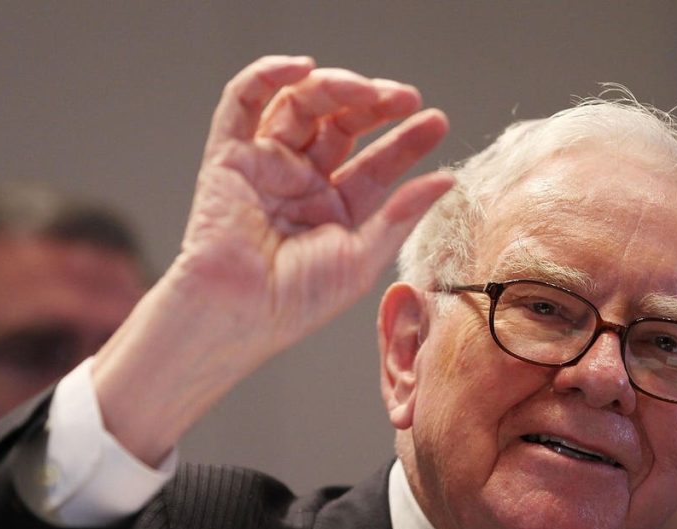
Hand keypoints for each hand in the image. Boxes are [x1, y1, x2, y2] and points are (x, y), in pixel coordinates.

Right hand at [93, 56, 451, 462]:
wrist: (238, 314)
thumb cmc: (295, 301)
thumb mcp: (363, 258)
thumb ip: (401, 214)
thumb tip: (446, 180)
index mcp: (335, 209)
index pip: (376, 163)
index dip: (406, 141)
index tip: (436, 122)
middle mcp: (302, 183)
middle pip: (341, 124)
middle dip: (375, 106)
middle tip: (406, 98)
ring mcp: (266, 165)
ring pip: (301, 105)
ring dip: (335, 88)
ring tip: (368, 92)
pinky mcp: (229, 156)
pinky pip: (242, 102)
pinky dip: (268, 75)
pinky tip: (302, 67)